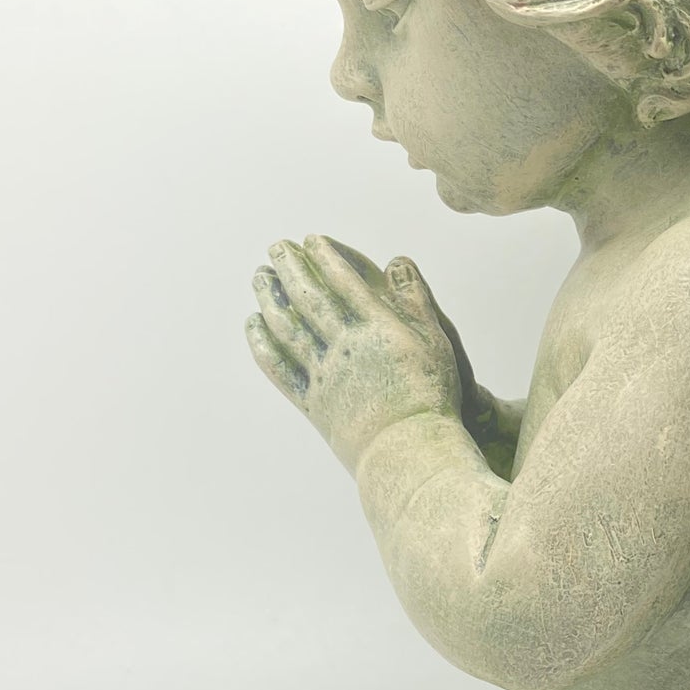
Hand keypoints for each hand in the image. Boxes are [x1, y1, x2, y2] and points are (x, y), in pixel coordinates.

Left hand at [247, 236, 463, 471]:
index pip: (344, 281)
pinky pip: (280, 367)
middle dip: (290, 269)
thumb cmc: (430, 396)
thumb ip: (416, 299)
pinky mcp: (313, 401)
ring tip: (259, 277)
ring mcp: (325, 374)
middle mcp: (346, 346)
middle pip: (309, 298)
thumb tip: (397, 261)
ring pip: (288, 328)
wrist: (410, 450)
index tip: (310, 239)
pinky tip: (253, 325)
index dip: (326, 257)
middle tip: (276, 247)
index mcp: (377, 328)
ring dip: (270, 298)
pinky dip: (263, 343)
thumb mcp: (437, 341)